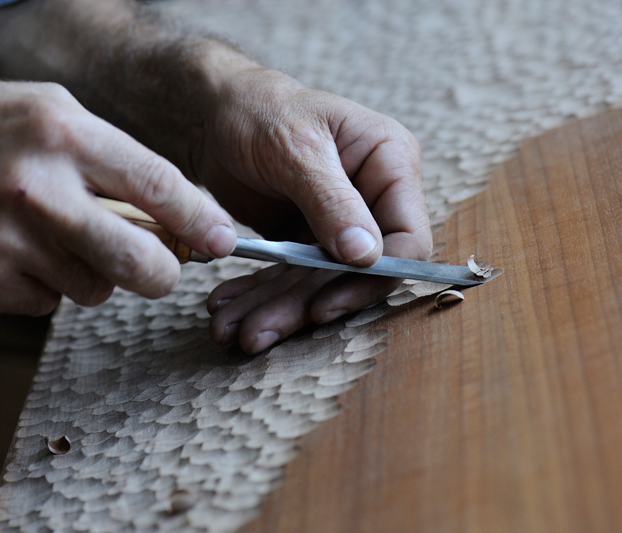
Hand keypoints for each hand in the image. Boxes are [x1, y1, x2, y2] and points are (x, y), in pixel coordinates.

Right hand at [0, 78, 236, 314]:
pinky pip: (51, 303)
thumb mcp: (59, 117)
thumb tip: (185, 218)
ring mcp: (6, 242)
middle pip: (138, 262)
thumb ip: (119, 162)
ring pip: (97, 289)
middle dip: (164, 273)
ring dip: (95, 271)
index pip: (157, 186)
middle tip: (163, 266)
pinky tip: (22, 249)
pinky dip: (51, 284)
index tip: (223, 240)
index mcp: (63, 136)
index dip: (200, 220)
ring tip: (60, 234)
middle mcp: (36, 191)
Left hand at [198, 65, 431, 352]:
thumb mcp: (295, 149)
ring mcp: (342, 222)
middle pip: (359, 270)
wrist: (214, 111)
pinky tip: (231, 309)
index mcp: (390, 164)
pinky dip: (261, 296)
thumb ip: (332, 201)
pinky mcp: (310, 239)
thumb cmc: (260, 110)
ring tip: (232, 330)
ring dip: (276, 309)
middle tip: (258, 333)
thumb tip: (367, 257)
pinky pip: (292, 277)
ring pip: (320, 282)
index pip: (406, 237)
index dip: (371, 277)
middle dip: (306, 304)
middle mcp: (374, 197)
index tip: (324, 304)